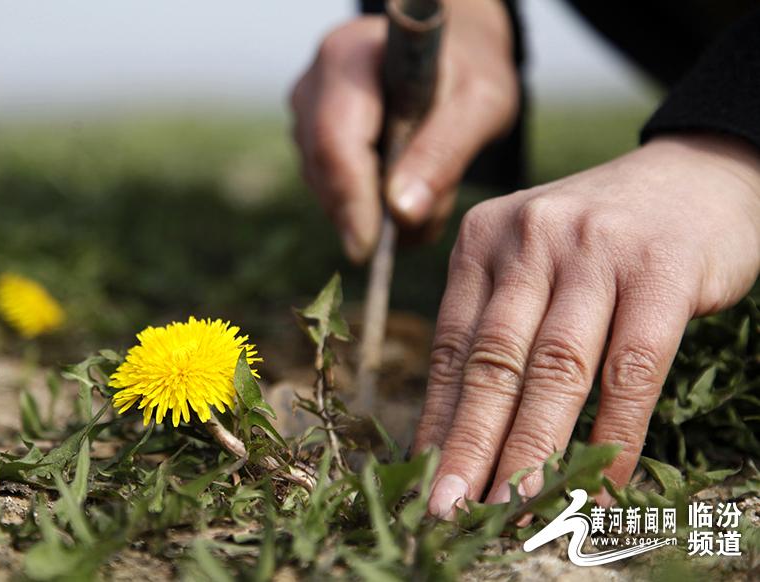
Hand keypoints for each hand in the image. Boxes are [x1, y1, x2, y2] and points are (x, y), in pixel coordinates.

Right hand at [289, 0, 518, 261]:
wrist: (448, 54)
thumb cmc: (470, 70)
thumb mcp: (480, 103)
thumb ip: (444, 152)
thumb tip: (400, 214)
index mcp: (348, 57)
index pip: (335, 141)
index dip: (351, 199)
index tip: (371, 250)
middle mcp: (312, 88)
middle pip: (325, 172)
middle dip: (371, 212)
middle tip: (428, 220)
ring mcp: (304, 119)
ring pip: (327, 191)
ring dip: (378, 212)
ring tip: (432, 189)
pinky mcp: (310, 147)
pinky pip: (333, 195)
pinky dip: (372, 208)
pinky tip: (409, 188)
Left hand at [417, 134, 759, 517]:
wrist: (694, 175)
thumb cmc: (600, 238)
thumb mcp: (530, 259)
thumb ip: (497, 319)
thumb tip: (458, 420)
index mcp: (484, 239)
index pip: (453, 344)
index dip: (438, 418)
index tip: (422, 475)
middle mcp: (531, 237)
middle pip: (494, 360)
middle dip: (469, 443)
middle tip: (449, 506)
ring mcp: (595, 251)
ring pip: (555, 368)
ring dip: (532, 447)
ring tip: (512, 506)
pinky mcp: (660, 270)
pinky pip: (632, 366)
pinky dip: (615, 430)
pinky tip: (600, 478)